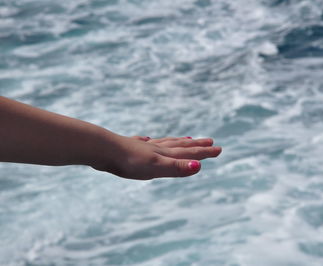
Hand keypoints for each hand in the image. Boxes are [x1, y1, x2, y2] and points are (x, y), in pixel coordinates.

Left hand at [93, 136, 221, 179]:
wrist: (102, 149)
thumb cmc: (128, 161)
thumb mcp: (156, 167)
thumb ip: (176, 167)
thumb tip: (199, 166)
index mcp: (164, 154)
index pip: (189, 153)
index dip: (205, 152)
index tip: (219, 149)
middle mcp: (157, 148)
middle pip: (181, 146)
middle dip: (197, 145)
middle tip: (210, 140)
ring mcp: (144, 147)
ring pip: (165, 143)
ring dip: (178, 142)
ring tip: (186, 139)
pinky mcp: (130, 148)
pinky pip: (146, 143)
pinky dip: (151, 141)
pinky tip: (146, 139)